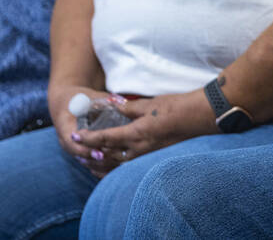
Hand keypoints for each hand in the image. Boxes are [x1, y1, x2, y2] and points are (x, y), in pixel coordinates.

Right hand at [49, 83, 119, 177]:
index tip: (99, 153)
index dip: (85, 149)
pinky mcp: (80, 150)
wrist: (66, 103)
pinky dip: (101, 166)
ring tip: (117, 167)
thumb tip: (118, 100)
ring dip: (99, 165)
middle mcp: (67, 140)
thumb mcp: (87, 96)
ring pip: (85, 160)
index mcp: (64, 126)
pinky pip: (89, 162)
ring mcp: (73, 147)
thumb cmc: (78, 97)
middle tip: (112, 162)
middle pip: (79, 155)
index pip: (71, 142)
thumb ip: (102, 99)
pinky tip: (117, 168)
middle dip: (94, 160)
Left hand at [70, 89, 216, 173]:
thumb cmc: (176, 107)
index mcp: (136, 133)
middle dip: (89, 153)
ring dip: (100, 164)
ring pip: (116, 165)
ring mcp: (146, 156)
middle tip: (76, 149)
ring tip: (87, 161)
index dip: (87, 138)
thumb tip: (112, 106)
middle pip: (107, 156)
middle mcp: (139, 149)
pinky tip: (109, 167)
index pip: (104, 139)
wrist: (198, 117)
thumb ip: (128, 108)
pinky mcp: (152, 158)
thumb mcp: (149, 104)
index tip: (74, 136)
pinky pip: (128, 168)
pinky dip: (114, 169)